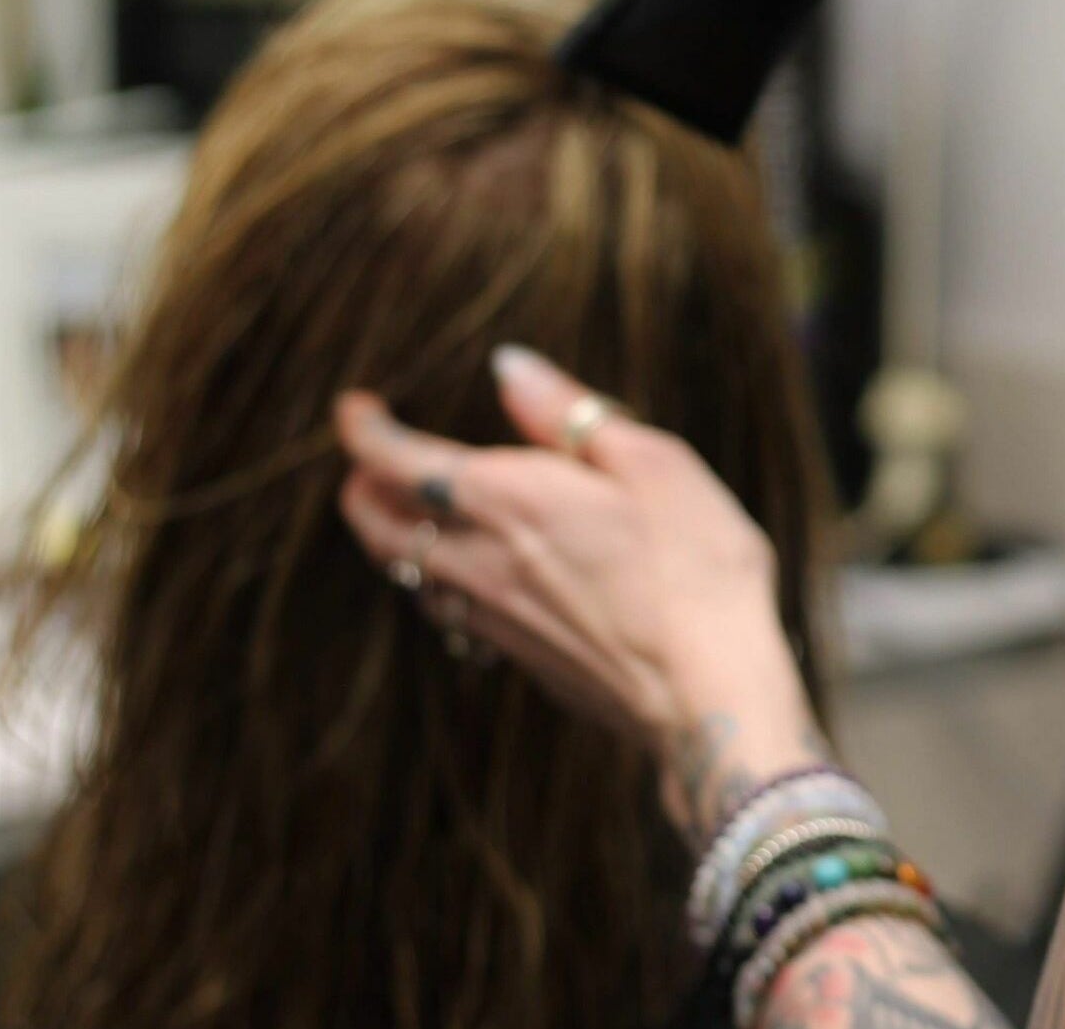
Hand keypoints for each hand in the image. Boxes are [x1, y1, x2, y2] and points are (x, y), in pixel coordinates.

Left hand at [333, 346, 822, 840]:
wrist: (709, 695)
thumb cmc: (697, 569)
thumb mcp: (654, 464)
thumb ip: (571, 415)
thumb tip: (510, 368)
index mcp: (509, 499)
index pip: (397, 460)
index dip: (364, 430)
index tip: (355, 408)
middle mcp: (485, 561)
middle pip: (382, 527)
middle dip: (363, 490)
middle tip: (366, 465)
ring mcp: (500, 620)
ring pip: (413, 575)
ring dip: (394, 539)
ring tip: (407, 516)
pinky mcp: (528, 661)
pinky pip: (457, 613)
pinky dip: (442, 583)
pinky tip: (474, 581)